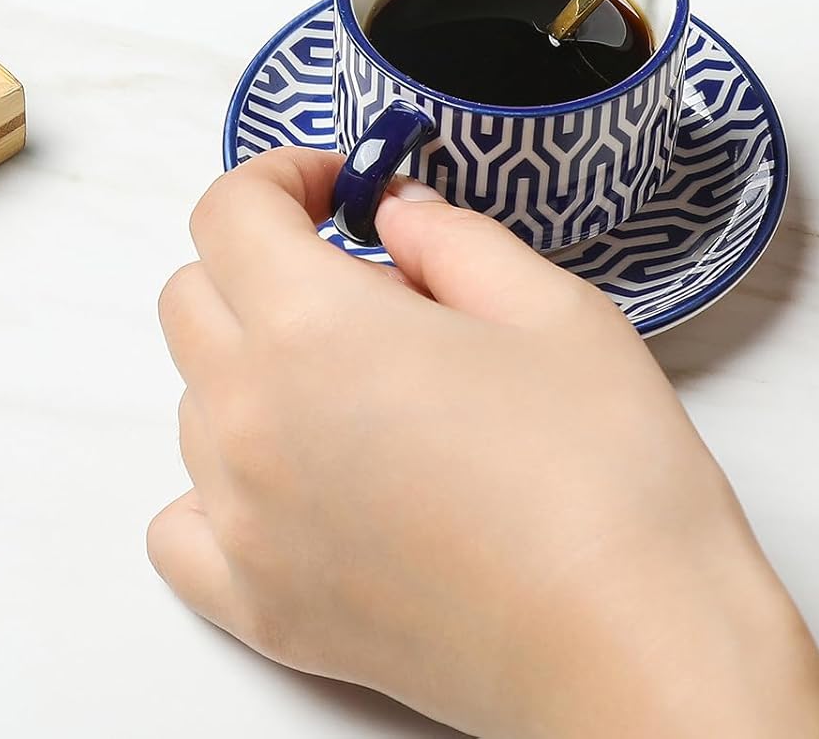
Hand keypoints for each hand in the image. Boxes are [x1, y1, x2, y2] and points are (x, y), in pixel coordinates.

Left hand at [150, 149, 818, 737]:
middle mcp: (253, 423)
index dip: (282, 176)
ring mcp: (246, 525)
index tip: (337, 189)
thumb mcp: (549, 305)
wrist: (634, 641)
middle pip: (193, 298)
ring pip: (193, 399)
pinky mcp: (263, 608)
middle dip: (263, 261)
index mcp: (314, 329)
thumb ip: (450, 235)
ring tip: (362, 383)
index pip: (228, 213)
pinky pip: (184, 521)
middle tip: (360, 278)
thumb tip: (395, 213)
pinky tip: (301, 474)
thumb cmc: (607, 473)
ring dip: (253, 363)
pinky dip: (222, 481)